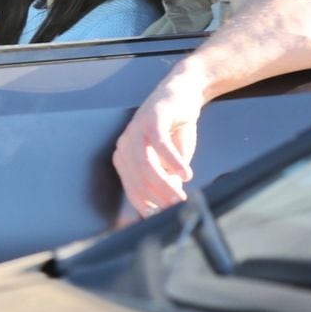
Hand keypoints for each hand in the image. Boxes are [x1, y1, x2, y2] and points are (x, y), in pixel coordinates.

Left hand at [112, 73, 204, 215]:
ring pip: (146, 165)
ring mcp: (136, 130)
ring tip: (181, 196)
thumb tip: (168, 206)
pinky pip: (160, 145)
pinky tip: (186, 174)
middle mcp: (125, 145)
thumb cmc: (175, 130)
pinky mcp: (151, 118)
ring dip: (165, 185)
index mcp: (125, 158)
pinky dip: (173, 162)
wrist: (184, 93)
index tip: (165, 218)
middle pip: (138, 180)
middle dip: (158, 198)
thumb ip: (166, 180)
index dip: (149, 206)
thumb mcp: (169, 161)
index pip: (133, 190)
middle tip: (178, 209)